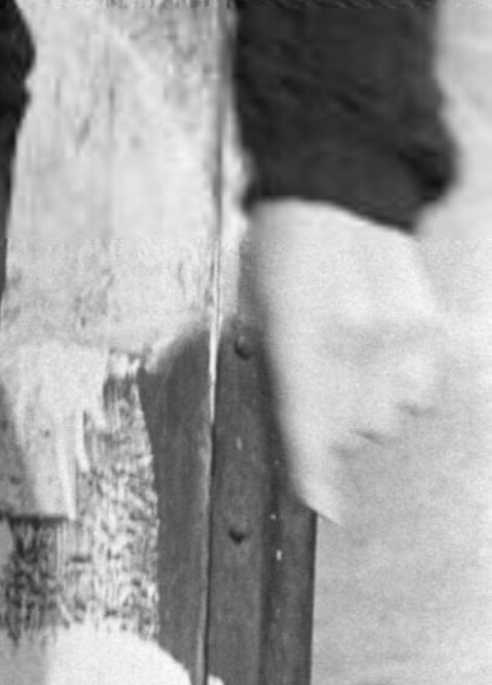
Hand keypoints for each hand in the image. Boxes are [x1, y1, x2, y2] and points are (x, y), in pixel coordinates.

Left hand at [247, 199, 440, 521]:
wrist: (339, 180)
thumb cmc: (285, 235)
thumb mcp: (258, 300)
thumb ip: (277, 364)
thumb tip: (294, 421)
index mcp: (299, 329)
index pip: (308, 422)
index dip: (314, 473)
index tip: (322, 504)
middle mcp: (354, 337)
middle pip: (351, 427)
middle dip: (333, 422)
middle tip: (319, 387)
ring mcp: (397, 332)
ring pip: (389, 413)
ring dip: (368, 404)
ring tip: (350, 362)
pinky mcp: (426, 324)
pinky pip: (419, 387)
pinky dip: (401, 384)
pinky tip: (382, 354)